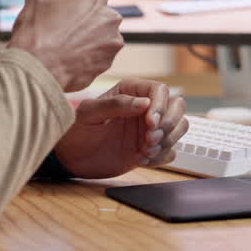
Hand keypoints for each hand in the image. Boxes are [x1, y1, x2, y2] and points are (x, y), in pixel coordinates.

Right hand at [7, 0, 123, 91]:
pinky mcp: (107, 64)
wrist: (35, 69)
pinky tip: (70, 59)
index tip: (68, 12)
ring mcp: (111, 43)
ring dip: (90, 40)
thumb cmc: (36, 31)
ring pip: (102, 37)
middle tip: (65, 31)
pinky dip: (88, 58)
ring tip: (67, 47)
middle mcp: (110, 19)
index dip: (80, 3)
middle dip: (88, 22)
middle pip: (101, 17)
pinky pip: (99, 57)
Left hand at [52, 78, 188, 178]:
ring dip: (167, 141)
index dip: (161, 105)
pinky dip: (160, 157)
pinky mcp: (150, 149)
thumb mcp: (88, 113)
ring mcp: (148, 129)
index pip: (160, 90)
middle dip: (169, 124)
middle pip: (177, 106)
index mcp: (130, 92)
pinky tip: (140, 160)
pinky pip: (169, 151)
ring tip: (144, 151)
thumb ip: (115, 104)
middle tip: (150, 139)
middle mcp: (144, 108)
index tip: (151, 123)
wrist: (71, 158)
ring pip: (179, 127)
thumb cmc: (76, 130)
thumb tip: (144, 102)